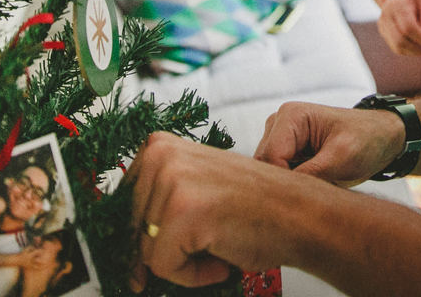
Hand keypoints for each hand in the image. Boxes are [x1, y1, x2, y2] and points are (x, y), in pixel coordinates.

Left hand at [127, 133, 300, 291]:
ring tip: (218, 245)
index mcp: (160, 145)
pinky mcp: (182, 213)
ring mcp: (171, 181)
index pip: (123, 205)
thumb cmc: (255, 206)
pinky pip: (164, 267)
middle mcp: (161, 156)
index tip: (163, 242)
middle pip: (132, 229)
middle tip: (205, 242)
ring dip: (183, 261)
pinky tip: (221, 259)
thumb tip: (121, 241)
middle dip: (166, 248)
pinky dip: (192, 275)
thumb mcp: (196, 184)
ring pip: (147, 251)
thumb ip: (158, 195)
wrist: (299, 215)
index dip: (142, 232)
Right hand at [254, 101, 405, 185]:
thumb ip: (310, 174)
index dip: (284, 183)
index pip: (270, 158)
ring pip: (270, 173)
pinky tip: (314, 187)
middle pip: (265, 167)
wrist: (382, 138)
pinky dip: (293, 185)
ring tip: (319, 187)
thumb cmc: (367, 140)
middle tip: (314, 196)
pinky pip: (279, 175)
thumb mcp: (342, 159)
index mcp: (291, 116)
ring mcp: (280, 137)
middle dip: (286, 185)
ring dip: (290, 185)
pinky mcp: (286, 152)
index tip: (306, 198)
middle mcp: (279, 123)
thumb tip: (283, 194)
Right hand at [377, 0, 420, 55]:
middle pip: (400, 40)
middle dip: (418, 49)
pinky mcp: (383, 31)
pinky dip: (408, 50)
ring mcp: (382, 24)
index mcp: (398, 4)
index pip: (408, 28)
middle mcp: (386, 15)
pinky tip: (418, 47)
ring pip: (397, 47)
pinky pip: (395, 47)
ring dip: (414, 52)